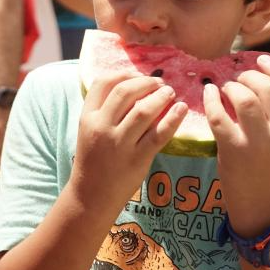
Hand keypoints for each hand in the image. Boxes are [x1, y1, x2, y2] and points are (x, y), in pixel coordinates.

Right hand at [73, 73, 186, 207]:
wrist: (91, 194)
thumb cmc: (93, 159)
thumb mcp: (88, 130)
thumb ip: (103, 110)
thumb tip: (130, 86)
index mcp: (88, 117)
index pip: (103, 83)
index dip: (124, 74)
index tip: (138, 75)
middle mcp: (101, 127)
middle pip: (125, 92)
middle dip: (146, 83)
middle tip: (160, 83)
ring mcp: (119, 144)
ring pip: (143, 111)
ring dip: (161, 97)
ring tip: (170, 93)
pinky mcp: (137, 159)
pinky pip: (159, 134)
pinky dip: (173, 118)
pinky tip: (182, 109)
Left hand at [204, 54, 269, 234]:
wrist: (263, 204)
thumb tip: (264, 77)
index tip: (261, 60)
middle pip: (268, 89)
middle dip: (250, 76)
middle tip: (239, 78)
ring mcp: (259, 142)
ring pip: (245, 98)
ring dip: (232, 87)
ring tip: (225, 88)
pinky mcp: (234, 150)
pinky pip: (218, 115)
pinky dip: (211, 99)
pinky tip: (208, 93)